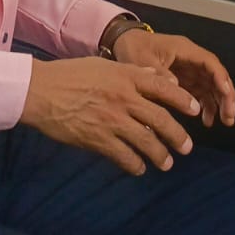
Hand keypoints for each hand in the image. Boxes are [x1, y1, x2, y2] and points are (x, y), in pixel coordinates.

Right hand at [19, 55, 200, 175]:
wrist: (39, 91)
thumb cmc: (69, 74)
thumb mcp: (104, 65)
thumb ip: (133, 72)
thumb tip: (157, 77)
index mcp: (126, 77)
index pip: (164, 88)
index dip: (183, 100)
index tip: (195, 109)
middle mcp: (124, 99)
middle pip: (161, 119)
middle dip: (178, 135)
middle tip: (187, 147)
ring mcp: (112, 120)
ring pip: (146, 141)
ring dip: (160, 155)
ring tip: (167, 163)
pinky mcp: (97, 139)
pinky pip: (124, 156)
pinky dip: (135, 164)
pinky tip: (139, 168)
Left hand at [112, 29, 234, 127]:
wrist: (122, 44)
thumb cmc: (134, 48)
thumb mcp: (143, 60)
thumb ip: (159, 73)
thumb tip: (176, 87)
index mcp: (185, 50)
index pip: (210, 63)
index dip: (220, 79)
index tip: (226, 96)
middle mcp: (191, 60)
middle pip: (215, 76)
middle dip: (225, 96)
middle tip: (229, 117)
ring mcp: (188, 70)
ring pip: (211, 86)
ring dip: (218, 103)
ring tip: (222, 122)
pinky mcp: (183, 79)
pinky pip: (199, 93)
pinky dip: (205, 105)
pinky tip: (206, 120)